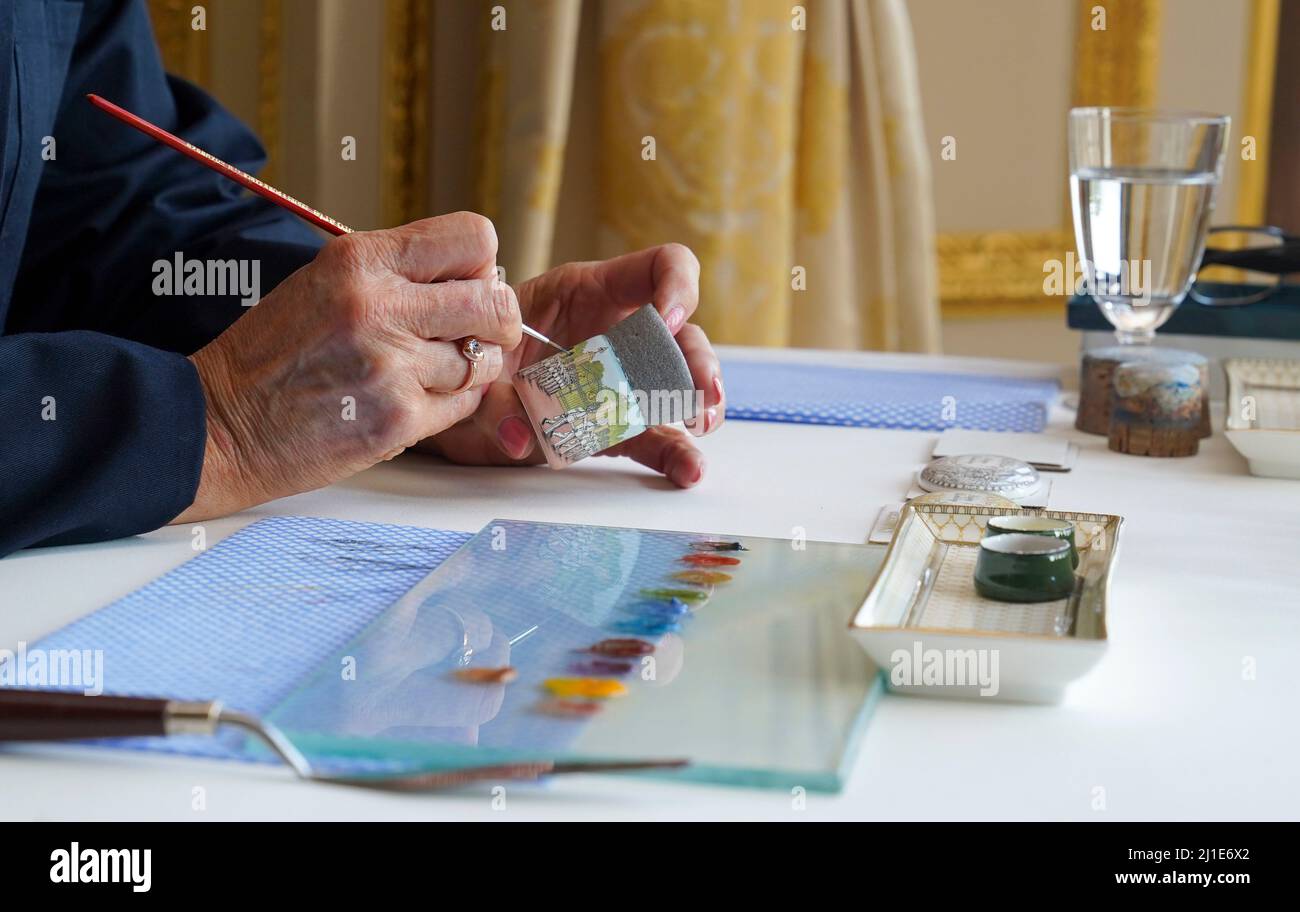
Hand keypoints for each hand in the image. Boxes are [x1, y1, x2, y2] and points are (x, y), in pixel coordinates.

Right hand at [172, 213, 520, 521]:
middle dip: (496, 320)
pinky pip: (464, 405)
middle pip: (495, 302)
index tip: (466, 284)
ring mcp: (392, 367)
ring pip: (483, 361)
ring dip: (466, 369)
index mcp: (360, 261)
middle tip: (475, 333)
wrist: (221, 424)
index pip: (474, 238)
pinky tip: (410, 400)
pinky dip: (449, 405)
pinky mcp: (399, 420)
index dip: (480, 265)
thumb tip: (478, 277)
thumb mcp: (326, 282)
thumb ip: (398, 273)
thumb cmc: (275, 354)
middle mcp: (379, 307)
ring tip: (422, 373)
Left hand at [424, 244, 724, 486]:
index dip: (676, 285)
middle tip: (697, 390)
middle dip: (697, 360)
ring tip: (699, 425)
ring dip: (698, 402)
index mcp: (588, 292)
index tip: (668, 319)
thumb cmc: (468, 361)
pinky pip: (655, 435)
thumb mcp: (474, 367)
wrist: (451, 404)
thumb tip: (520, 435)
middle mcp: (616, 331)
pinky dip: (674, 452)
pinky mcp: (616, 423)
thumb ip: (494, 398)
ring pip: (679, 382)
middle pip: (681, 332)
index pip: (657, 268)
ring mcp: (622, 379)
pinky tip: (689, 468)